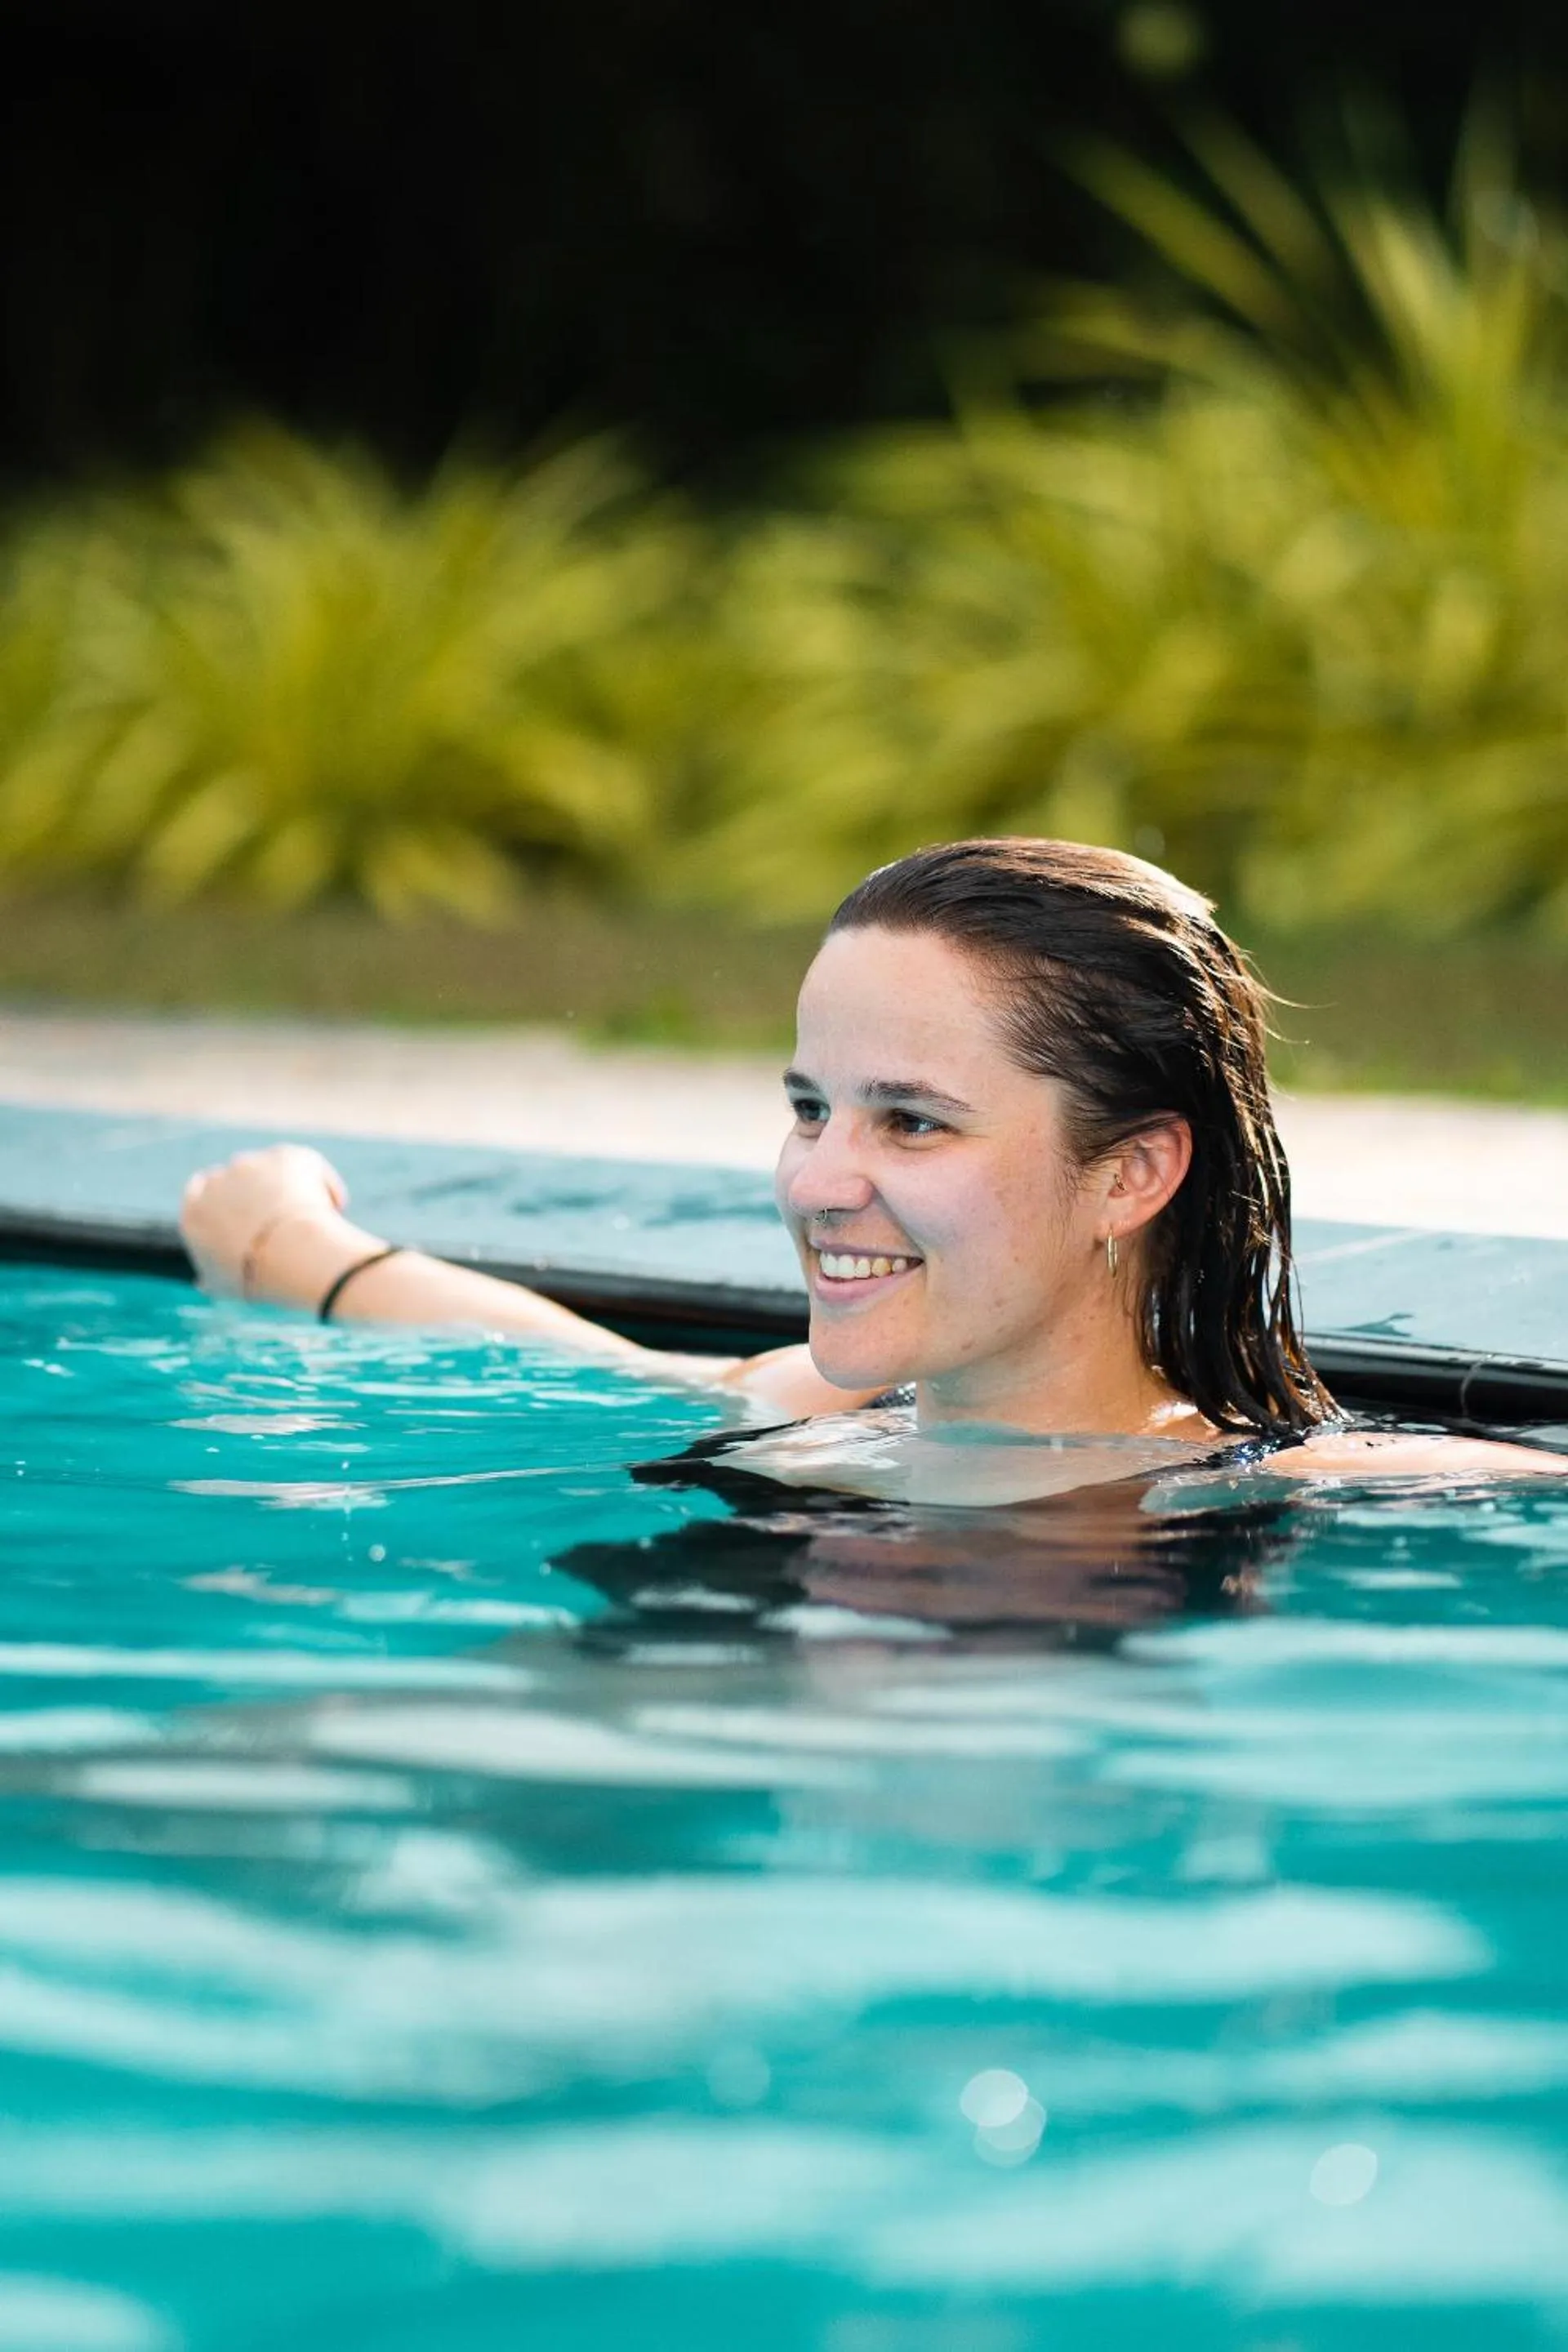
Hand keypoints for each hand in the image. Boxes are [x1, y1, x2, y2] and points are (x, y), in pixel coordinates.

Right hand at [180, 1144, 349, 1299]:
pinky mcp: (286, 1155)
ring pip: (272, 1170)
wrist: (292, 1256)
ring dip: (288, 1186)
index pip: (199, 1193)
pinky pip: (307, 1166)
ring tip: (312, 1218)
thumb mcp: (224, 1287)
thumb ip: (211, 1276)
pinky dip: (322, 1183)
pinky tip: (337, 1206)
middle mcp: (218, 1181)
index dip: (225, 1201)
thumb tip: (204, 1282)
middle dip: (257, 1191)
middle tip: (282, 1217)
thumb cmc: (259, 1279)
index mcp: (194, 1212)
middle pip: (236, 1177)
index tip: (244, 1213)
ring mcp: (251, 1164)